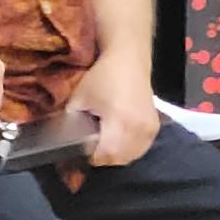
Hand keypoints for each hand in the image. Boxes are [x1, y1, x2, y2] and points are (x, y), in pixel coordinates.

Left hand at [67, 52, 159, 166]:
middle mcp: (138, 127)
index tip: (84, 151)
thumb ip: (71, 122)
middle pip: (120, 158)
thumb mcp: (79, 98)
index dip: (93, 157)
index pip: (107, 155)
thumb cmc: (102, 76)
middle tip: (93, 148)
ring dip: (118, 155)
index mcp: (119, 121)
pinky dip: (130, 149)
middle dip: (104, 158)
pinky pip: (142, 148)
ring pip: (132, 155)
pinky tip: (120, 140)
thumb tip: (65, 141)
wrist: (129, 60)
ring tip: (106, 144)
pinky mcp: (155, 126)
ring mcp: (149, 128)